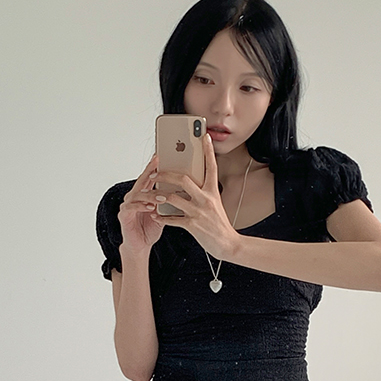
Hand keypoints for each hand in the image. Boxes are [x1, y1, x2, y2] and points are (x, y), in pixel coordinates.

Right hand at [117, 161, 162, 261]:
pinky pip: (131, 207)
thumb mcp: (163, 212)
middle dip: (150, 172)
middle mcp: (134, 197)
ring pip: (138, 194)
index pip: (149, 177)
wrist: (141, 246)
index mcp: (144, 194)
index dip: (154, 166)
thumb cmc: (151, 228)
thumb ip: (169, 200)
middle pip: (141, 181)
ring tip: (161, 197)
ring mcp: (127, 205)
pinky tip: (150, 207)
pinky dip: (141, 206)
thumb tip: (187, 189)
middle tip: (158, 164)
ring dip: (150, 194)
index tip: (161, 156)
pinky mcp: (124, 215)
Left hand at [158, 132, 244, 263]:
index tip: (204, 137)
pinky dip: (161, 216)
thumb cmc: (219, 223)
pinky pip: (172, 218)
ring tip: (152, 194)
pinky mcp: (192, 225)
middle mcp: (206, 198)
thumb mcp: (215, 203)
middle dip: (166, 174)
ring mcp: (199, 212)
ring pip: (173, 197)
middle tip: (155, 173)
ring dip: (159, 195)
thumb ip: (202, 191)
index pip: (211, 166)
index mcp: (213, 191)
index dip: (208, 151)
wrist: (227, 244)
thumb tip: (186, 182)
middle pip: (184, 179)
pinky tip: (155, 215)